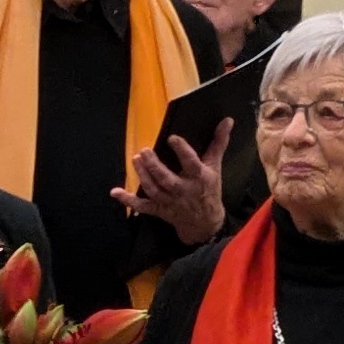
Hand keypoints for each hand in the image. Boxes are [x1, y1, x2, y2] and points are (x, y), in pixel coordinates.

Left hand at [113, 122, 229, 245]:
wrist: (205, 223)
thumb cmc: (209, 190)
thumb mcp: (215, 167)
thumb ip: (219, 143)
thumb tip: (227, 120)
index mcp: (199, 178)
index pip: (191, 163)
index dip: (182, 151)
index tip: (172, 138)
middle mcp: (183, 191)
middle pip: (167, 180)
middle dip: (155, 167)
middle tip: (144, 151)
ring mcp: (170, 202)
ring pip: (154, 190)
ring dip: (143, 176)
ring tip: (135, 159)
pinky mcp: (159, 210)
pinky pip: (142, 206)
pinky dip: (128, 201)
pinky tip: (115, 192)